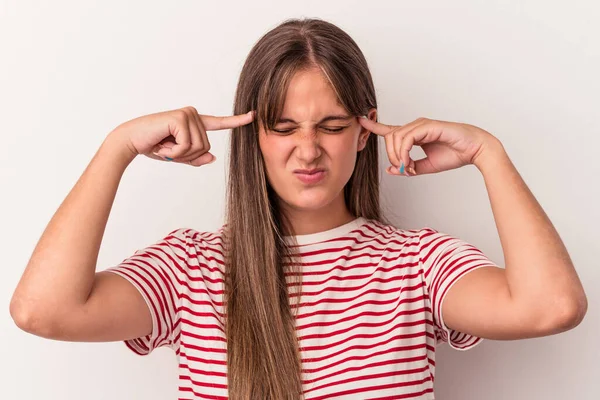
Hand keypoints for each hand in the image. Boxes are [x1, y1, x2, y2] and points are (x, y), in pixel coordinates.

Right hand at [110, 106, 253, 166]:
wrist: (131, 141)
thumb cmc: (154, 147)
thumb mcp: (179, 156)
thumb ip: (196, 157)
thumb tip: (213, 157)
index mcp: (195, 122)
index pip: (219, 123)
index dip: (237, 121)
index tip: (253, 116)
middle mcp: (193, 115)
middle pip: (206, 147)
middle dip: (187, 155)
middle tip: (167, 148)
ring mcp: (188, 114)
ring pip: (198, 147)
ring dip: (179, 154)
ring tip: (164, 145)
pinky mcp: (180, 118)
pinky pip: (187, 146)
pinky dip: (174, 152)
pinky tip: (162, 144)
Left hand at [358, 116, 498, 175]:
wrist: (474, 151)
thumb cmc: (453, 155)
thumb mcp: (425, 166)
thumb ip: (408, 167)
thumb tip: (391, 170)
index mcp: (414, 134)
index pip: (389, 129)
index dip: (374, 126)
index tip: (360, 121)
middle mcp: (415, 127)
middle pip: (390, 138)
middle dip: (391, 156)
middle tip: (403, 170)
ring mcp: (421, 125)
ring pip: (396, 138)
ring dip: (397, 157)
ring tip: (408, 168)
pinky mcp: (427, 126)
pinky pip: (406, 139)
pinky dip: (404, 152)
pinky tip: (409, 163)